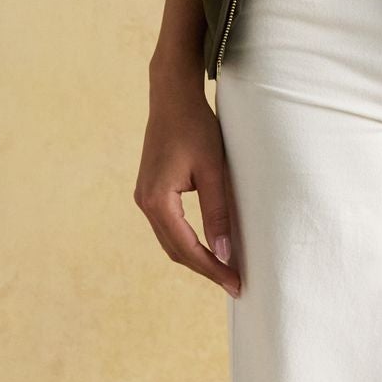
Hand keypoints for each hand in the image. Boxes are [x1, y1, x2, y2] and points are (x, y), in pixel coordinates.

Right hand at [134, 62, 242, 296]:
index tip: (236, 283)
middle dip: (205, 269)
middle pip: (176, 251)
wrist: (172, 98)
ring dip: (196, 258)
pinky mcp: (150, 192)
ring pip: (170, 241)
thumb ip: (217, 213)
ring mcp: (144, 198)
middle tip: (235, 283)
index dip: (213, 269)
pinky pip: (168, 227)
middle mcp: (144, 203)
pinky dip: (188, 242)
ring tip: (225, 270)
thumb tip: (224, 253)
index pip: (187, 248)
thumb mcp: (213, 170)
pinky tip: (208, 247)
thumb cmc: (195, 128)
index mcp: (157, 200)